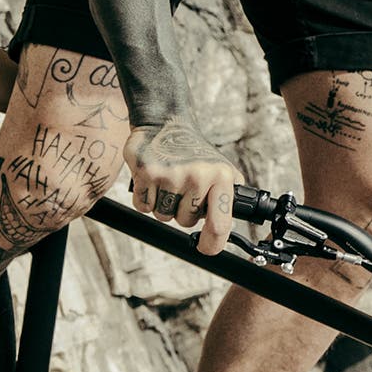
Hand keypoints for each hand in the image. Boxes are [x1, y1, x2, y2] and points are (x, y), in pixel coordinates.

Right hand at [125, 118, 241, 255]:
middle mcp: (198, 176)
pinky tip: (153, 180)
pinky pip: (143, 207)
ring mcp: (171, 175)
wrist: (165, 122)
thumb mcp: (221, 169)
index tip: (206, 249)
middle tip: (182, 187)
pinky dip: (145, 198)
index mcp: (221, 177)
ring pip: (163, 216)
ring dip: (163, 204)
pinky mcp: (147, 172)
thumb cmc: (194, 151)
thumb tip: (225, 233)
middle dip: (181, 211)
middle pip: (185, 221)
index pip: (220, 223)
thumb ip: (228, 198)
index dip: (212, 244)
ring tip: (168, 180)